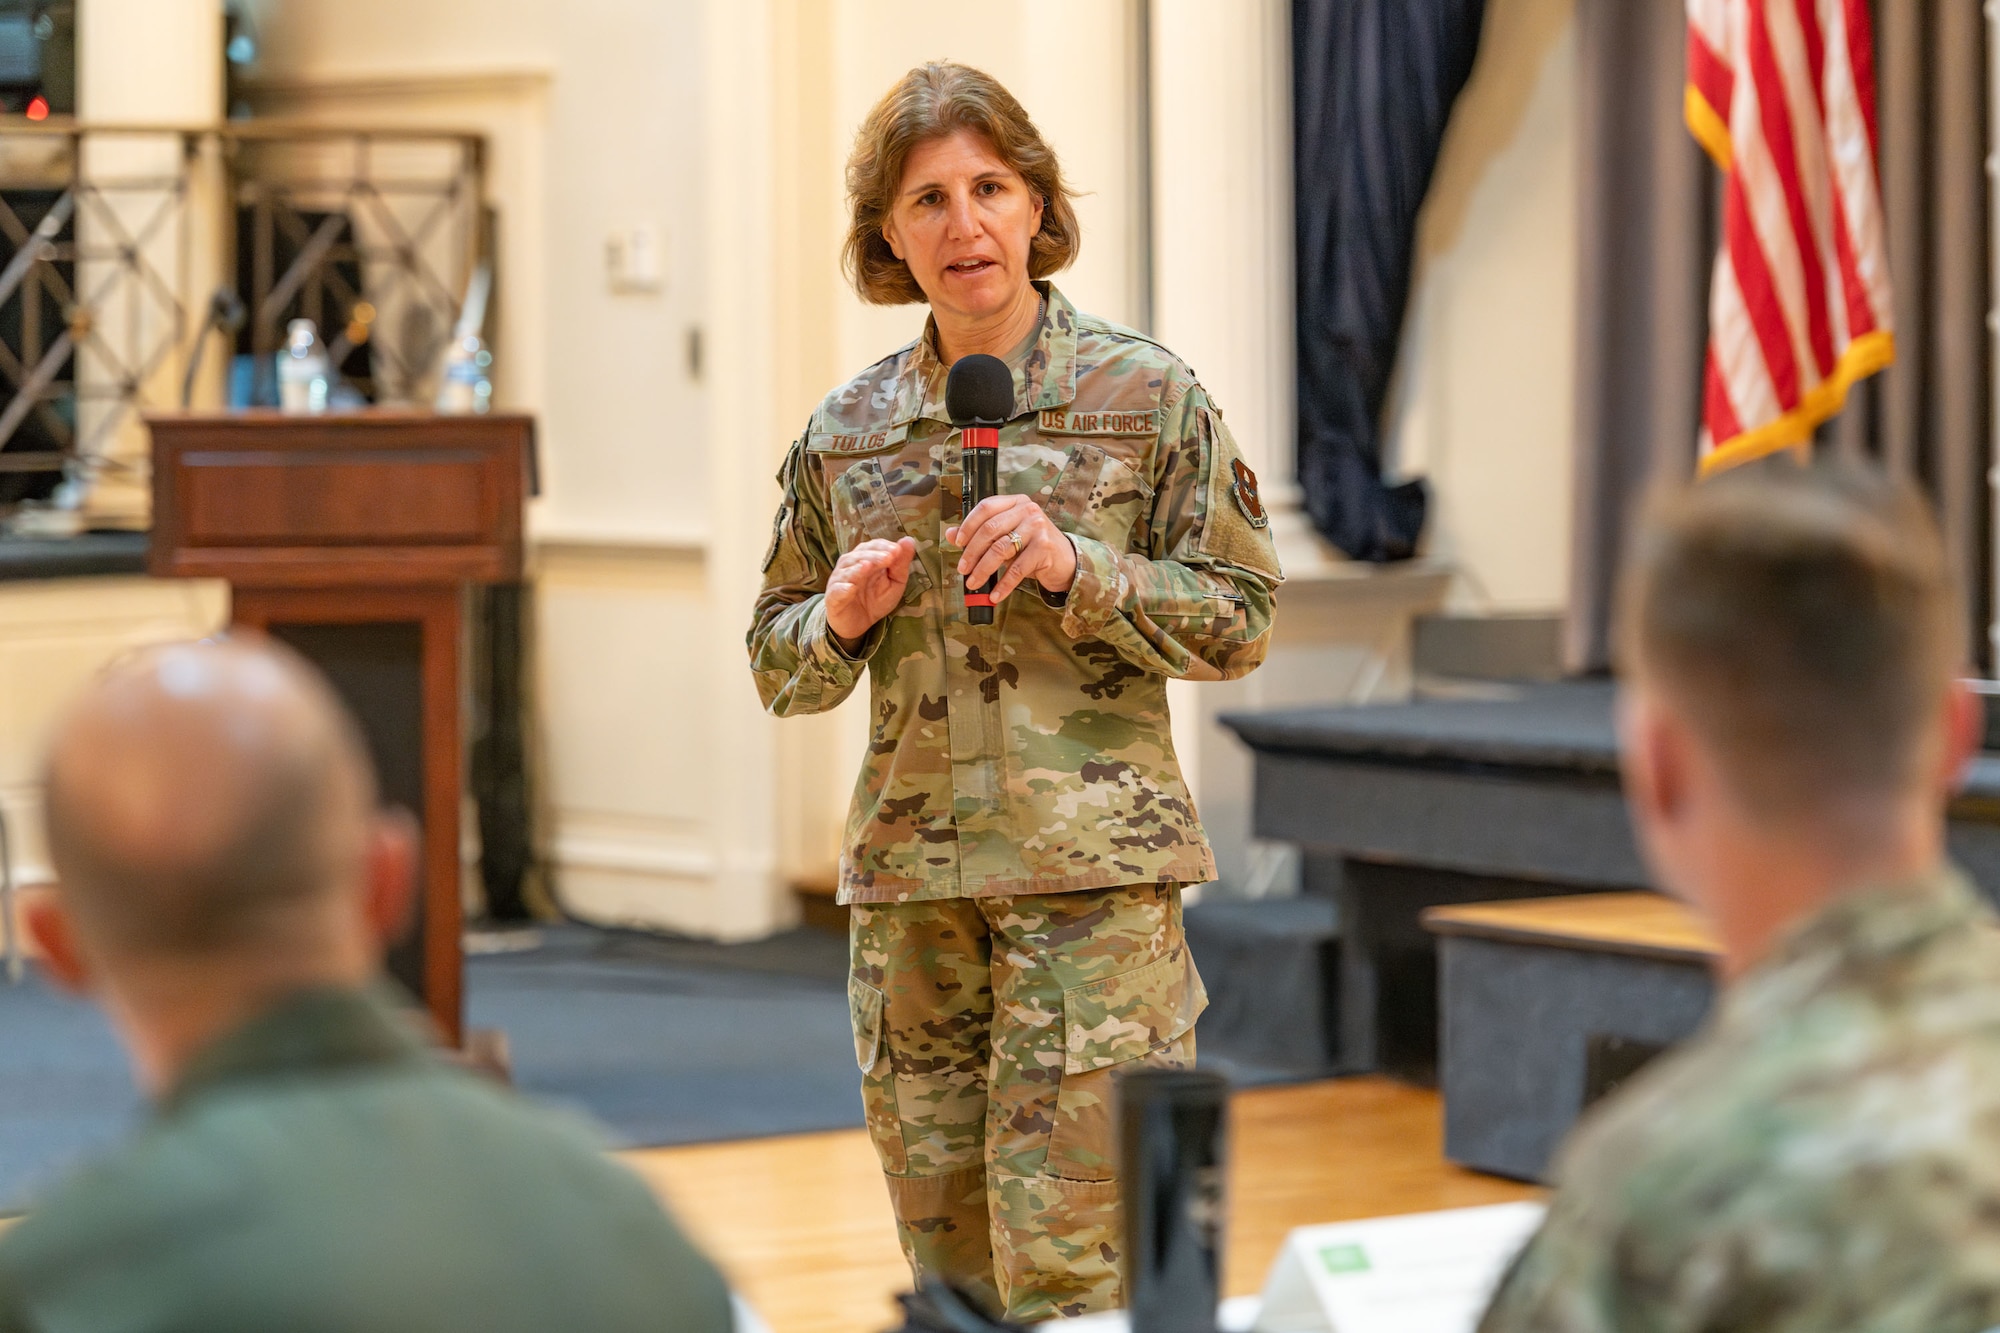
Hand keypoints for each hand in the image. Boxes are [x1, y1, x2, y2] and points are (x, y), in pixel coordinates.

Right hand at [826, 537, 917, 645]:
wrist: (858, 624)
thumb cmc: (875, 600)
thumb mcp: (894, 582)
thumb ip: (900, 563)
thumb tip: (908, 540)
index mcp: (865, 559)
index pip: (872, 546)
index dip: (884, 547)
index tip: (897, 550)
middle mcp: (849, 566)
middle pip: (859, 556)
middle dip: (874, 556)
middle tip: (889, 557)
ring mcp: (839, 581)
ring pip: (847, 571)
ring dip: (858, 568)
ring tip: (868, 566)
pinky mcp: (833, 598)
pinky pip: (837, 591)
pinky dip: (843, 589)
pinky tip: (850, 588)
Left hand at [947, 495, 1076, 603]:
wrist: (1064, 560)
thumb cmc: (1032, 546)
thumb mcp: (1006, 536)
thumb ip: (980, 533)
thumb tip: (950, 535)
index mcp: (1015, 502)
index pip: (986, 507)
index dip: (968, 525)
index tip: (957, 543)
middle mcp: (1027, 510)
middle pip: (990, 529)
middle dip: (972, 552)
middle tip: (962, 568)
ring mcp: (1038, 527)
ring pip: (1001, 549)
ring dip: (983, 569)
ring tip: (973, 583)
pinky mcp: (1044, 547)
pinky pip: (1017, 569)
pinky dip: (1003, 585)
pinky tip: (995, 595)